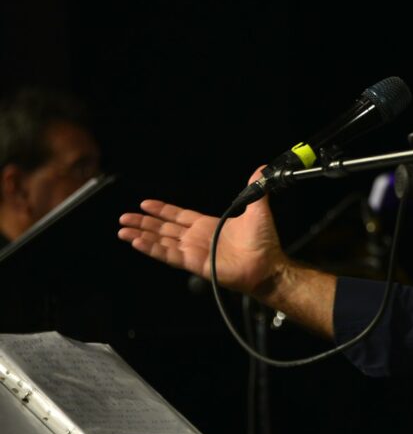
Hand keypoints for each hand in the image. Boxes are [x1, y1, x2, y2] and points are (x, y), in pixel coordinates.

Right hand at [118, 170, 287, 296]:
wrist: (268, 264)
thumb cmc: (264, 242)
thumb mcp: (258, 210)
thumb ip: (256, 190)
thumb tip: (262, 169)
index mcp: (207, 225)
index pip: (178, 215)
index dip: (162, 210)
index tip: (145, 203)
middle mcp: (197, 238)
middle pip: (164, 228)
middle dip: (144, 222)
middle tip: (124, 217)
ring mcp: (194, 251)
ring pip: (161, 242)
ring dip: (141, 236)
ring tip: (122, 231)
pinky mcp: (195, 263)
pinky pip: (169, 255)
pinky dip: (152, 249)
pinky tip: (137, 242)